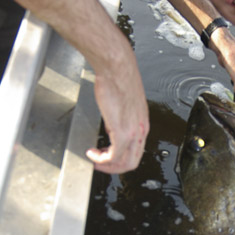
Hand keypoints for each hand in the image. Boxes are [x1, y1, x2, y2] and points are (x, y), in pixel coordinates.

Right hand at [86, 51, 149, 173]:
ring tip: (94, 160)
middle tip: (100, 164)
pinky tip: (92, 153)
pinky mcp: (122, 131)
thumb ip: (120, 117)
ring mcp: (133, 132)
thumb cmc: (119, 78)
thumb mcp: (124, 103)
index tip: (107, 155)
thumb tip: (112, 125)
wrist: (117, 67)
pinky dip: (101, 159)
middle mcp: (141, 130)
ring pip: (125, 162)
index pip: (136, 151)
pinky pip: (113, 156)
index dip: (121, 158)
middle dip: (115, 167)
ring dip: (108, 166)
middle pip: (132, 161)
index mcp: (142, 123)